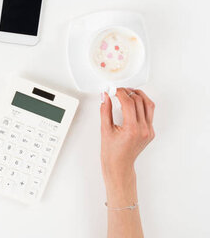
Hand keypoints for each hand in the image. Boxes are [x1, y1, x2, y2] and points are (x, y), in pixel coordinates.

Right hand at [100, 88, 154, 203]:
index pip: (129, 103)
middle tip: (118, 91)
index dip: (120, 93)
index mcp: (132, 129)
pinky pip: (150, 113)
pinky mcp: (151, 132)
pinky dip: (142, 105)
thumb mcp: (105, 129)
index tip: (113, 90)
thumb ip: (105, 110)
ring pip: (149, 105)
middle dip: (128, 93)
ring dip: (139, 96)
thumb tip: (105, 96)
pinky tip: (133, 104)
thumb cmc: (111, 152)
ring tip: (129, 93)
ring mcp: (149, 131)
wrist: (119, 165)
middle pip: (140, 101)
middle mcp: (144, 129)